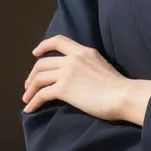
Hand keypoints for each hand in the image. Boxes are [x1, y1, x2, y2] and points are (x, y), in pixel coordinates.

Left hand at [23, 36, 150, 121]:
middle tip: (29, 85)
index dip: (43, 46)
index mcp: (83, 51)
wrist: (123, 96)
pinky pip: (42, 94)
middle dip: (32, 75)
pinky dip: (33, 102)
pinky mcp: (64, 88)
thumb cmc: (119, 87)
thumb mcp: (101, 66)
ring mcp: (67, 72)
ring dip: (30, 89)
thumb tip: (77, 77)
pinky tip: (30, 109)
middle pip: (42, 63)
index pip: (59, 41)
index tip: (35, 53)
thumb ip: (87, 65)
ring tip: (27, 99)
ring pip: (39, 78)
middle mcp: (73, 59)